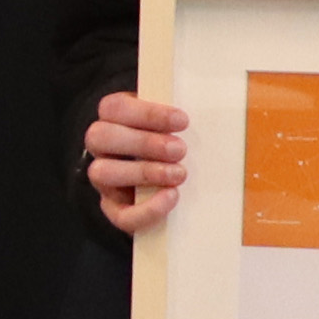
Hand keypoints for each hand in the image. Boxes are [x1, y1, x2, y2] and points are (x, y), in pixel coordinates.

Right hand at [86, 91, 187, 234]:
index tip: (182, 121)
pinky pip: (121, 214)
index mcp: (115, 119)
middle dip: (143, 142)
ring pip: (101, 172)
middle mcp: (103, 148)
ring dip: (143, 172)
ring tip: (179, 174)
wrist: (177, 188)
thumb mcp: (177, 126)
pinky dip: (147, 208)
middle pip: (99, 136)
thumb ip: (183, 118)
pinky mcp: (115, 210)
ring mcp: (105, 180)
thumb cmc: (178, 145)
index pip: (113, 107)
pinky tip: (172, 197)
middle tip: (180, 150)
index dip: (146, 113)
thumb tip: (219, 104)